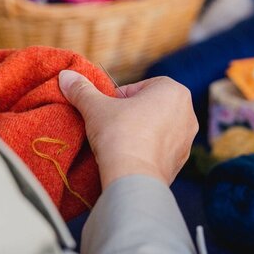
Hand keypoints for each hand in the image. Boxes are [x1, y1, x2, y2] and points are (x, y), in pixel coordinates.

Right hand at [59, 70, 197, 188]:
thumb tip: (66, 75)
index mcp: (173, 91)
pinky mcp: (181, 162)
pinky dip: (145, 151)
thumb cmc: (119, 134)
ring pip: (155, 129)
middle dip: (130, 114)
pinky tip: (129, 157)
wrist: (133, 177)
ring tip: (119, 143)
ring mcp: (187, 139)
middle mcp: (187, 112)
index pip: (138, 87)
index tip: (106, 110)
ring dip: (138, 132)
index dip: (117, 98)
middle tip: (110, 126)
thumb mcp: (95, 107)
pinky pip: (159, 149)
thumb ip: (82, 89)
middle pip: (149, 107)